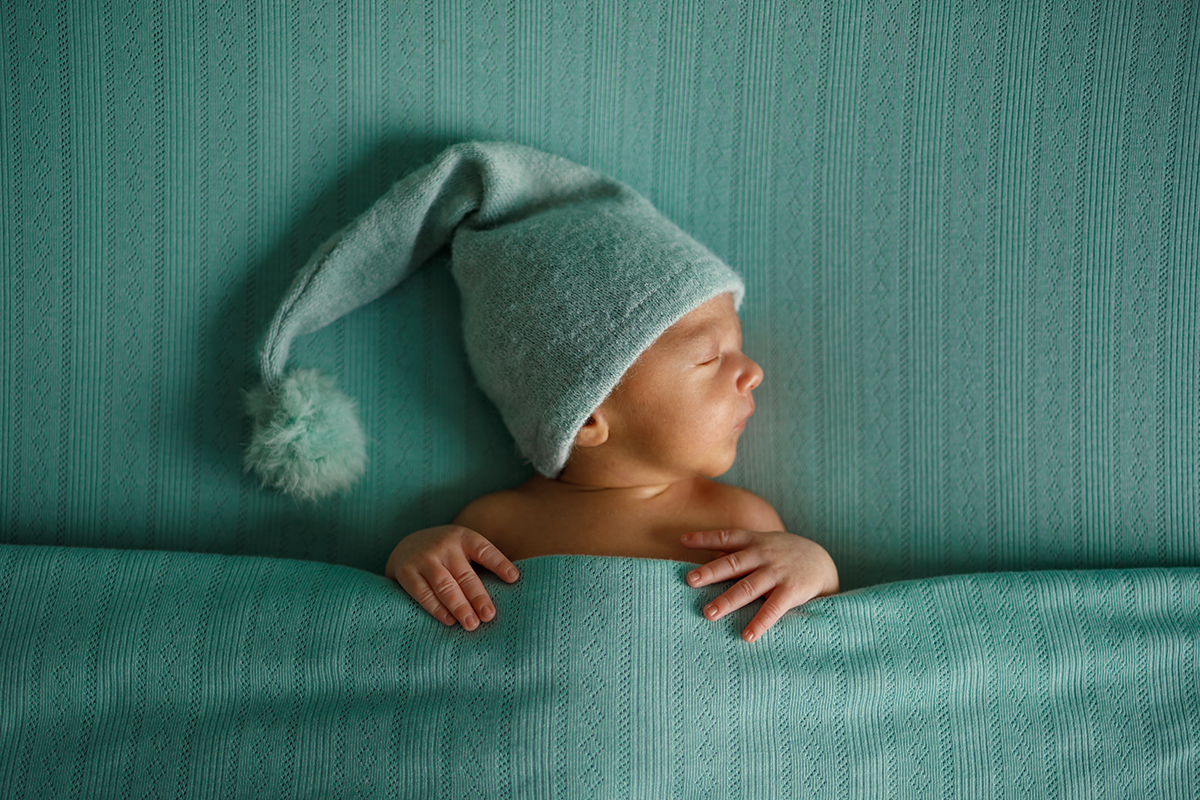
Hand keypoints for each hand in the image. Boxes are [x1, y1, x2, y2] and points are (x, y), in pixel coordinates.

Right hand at [385, 525, 519, 630]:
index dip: (499, 563)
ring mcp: (424, 558)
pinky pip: (424, 593)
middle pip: (464, 574)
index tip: (514, 578)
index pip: (484, 550)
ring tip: (472, 624)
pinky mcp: (407, 572)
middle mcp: (444, 545)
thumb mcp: (463, 548)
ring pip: (444, 585)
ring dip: (459, 606)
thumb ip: (481, 563)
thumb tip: (513, 586)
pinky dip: (437, 609)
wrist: (406, 546)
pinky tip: (449, 620)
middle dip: (478, 596)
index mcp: (463, 537)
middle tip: (489, 615)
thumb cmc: (446, 554)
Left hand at [680, 529, 837, 642]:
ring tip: (709, 613)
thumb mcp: (764, 545)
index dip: (705, 538)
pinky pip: (774, 608)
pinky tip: (747, 635)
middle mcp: (764, 555)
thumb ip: (739, 552)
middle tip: (690, 581)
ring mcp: (777, 572)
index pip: (727, 537)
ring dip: (728, 600)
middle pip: (733, 563)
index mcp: (755, 541)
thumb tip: (709, 558)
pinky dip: (760, 622)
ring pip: (749, 587)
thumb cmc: (783, 556)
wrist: (823, 563)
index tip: (683, 540)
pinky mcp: (792, 591)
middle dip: (711, 572)